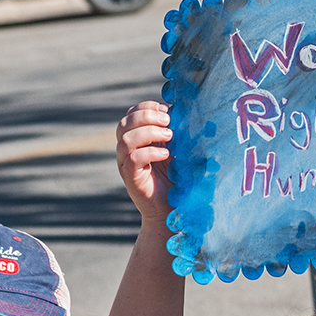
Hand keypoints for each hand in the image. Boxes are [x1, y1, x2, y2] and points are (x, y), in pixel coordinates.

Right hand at [116, 101, 173, 221]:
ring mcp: (127, 163)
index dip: (147, 107)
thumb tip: (189, 112)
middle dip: (147, 116)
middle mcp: (128, 149)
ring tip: (170, 137)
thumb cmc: (178, 178)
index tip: (168, 110)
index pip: (132, 113)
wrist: (172, 209)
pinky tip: (166, 155)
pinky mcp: (131, 178)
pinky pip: (133, 159)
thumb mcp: (179, 150)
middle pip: (125, 123)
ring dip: (149, 132)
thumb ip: (179, 133)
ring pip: (126, 139)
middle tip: (169, 122)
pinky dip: (150, 153)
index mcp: (138, 138)